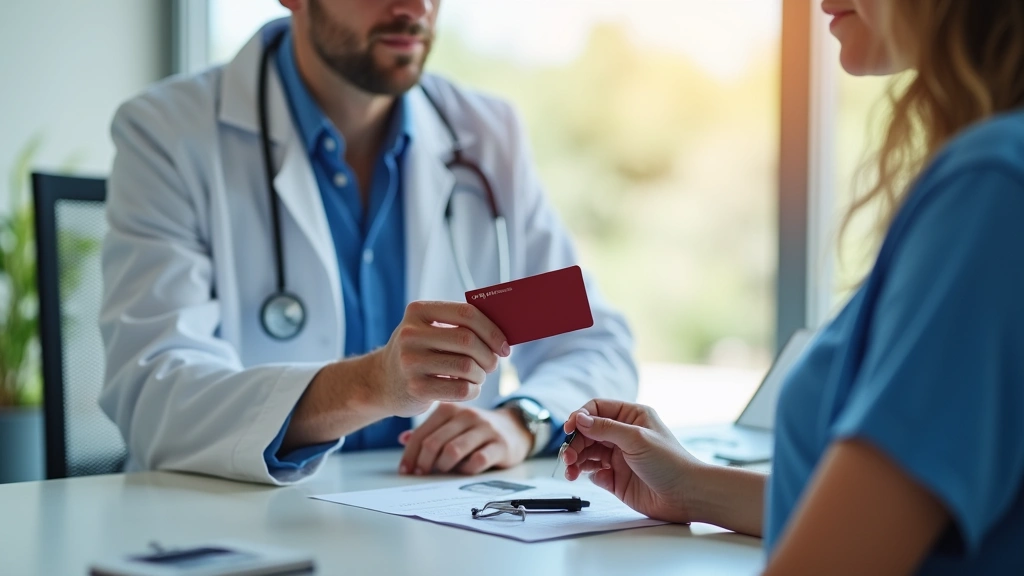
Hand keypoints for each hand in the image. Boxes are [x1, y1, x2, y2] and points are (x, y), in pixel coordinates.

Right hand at [372, 302, 509, 417]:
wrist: (382, 381)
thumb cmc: (420, 352)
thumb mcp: (430, 330)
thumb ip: (460, 325)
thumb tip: (505, 330)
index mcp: (418, 311)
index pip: (466, 313)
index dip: (492, 329)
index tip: (505, 345)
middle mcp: (410, 334)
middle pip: (468, 340)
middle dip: (489, 354)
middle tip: (493, 363)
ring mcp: (410, 362)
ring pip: (466, 366)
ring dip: (481, 374)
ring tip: (478, 376)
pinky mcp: (415, 389)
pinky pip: (461, 390)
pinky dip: (473, 390)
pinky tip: (469, 388)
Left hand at [397, 403, 532, 474]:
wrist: (514, 427)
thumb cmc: (475, 430)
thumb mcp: (452, 425)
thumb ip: (430, 431)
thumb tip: (403, 439)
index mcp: (450, 409)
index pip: (423, 433)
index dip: (410, 454)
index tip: (406, 471)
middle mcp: (467, 415)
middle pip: (435, 442)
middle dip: (424, 463)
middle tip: (421, 474)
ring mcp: (485, 429)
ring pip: (453, 451)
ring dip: (443, 466)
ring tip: (443, 471)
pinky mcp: (500, 444)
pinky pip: (477, 461)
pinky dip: (466, 470)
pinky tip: (465, 470)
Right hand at [562, 399, 706, 523]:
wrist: (686, 496)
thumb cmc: (670, 462)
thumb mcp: (636, 438)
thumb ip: (605, 428)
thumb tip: (579, 418)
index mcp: (631, 417)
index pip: (597, 409)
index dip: (580, 417)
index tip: (569, 429)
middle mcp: (624, 435)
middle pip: (588, 432)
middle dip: (575, 443)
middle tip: (568, 456)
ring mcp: (620, 457)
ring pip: (588, 453)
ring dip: (576, 460)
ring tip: (571, 471)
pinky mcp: (617, 478)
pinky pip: (595, 473)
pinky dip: (589, 474)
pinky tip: (598, 478)